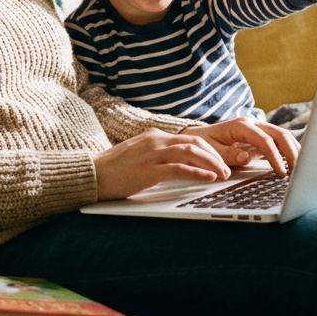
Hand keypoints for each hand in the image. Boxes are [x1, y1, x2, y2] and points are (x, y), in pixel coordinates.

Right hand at [93, 129, 231, 199]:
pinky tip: (208, 178)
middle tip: (227, 169)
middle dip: (215, 155)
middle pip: (195, 142)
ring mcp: (151, 154)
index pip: (190, 138)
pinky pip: (178, 169)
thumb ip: (158, 156)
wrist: (90, 174)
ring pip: (190, 152)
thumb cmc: (113, 170)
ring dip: (211, 163)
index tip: (220, 161)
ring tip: (222, 175)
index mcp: (154, 136)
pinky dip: (197, 173)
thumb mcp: (139, 156)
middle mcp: (155, 141)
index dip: (209, 149)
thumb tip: (179, 165)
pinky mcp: (147, 171)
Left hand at [181, 117, 299, 177]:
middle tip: (299, 170)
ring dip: (294, 149)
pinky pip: (278, 140)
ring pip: (282, 135)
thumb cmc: (202, 144)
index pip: (264, 140)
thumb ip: (227, 154)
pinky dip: (288, 149)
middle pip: (279, 134)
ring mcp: (257, 129)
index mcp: (240, 126)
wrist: (197, 136)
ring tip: (302, 167)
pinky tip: (296, 161)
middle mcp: (251, 124)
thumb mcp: (210, 150)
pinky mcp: (260, 136)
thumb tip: (247, 157)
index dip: (275, 157)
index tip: (281, 173)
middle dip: (291, 151)